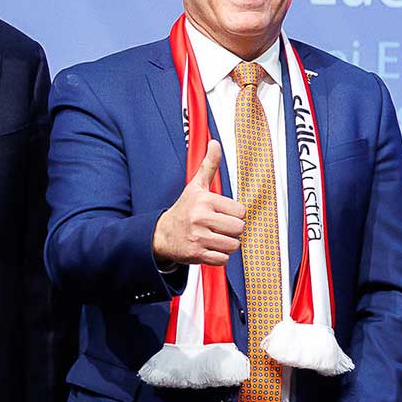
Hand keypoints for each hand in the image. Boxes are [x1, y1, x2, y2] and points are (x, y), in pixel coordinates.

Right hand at [152, 140, 241, 266]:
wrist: (161, 234)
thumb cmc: (184, 209)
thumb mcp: (195, 186)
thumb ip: (208, 165)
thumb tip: (214, 143)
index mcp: (204, 201)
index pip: (240, 211)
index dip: (234, 214)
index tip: (223, 213)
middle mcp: (201, 218)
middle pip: (239, 228)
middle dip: (233, 230)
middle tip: (220, 227)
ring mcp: (198, 237)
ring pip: (234, 245)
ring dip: (228, 244)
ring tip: (215, 237)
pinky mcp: (197, 254)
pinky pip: (223, 259)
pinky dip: (219, 256)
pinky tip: (210, 248)